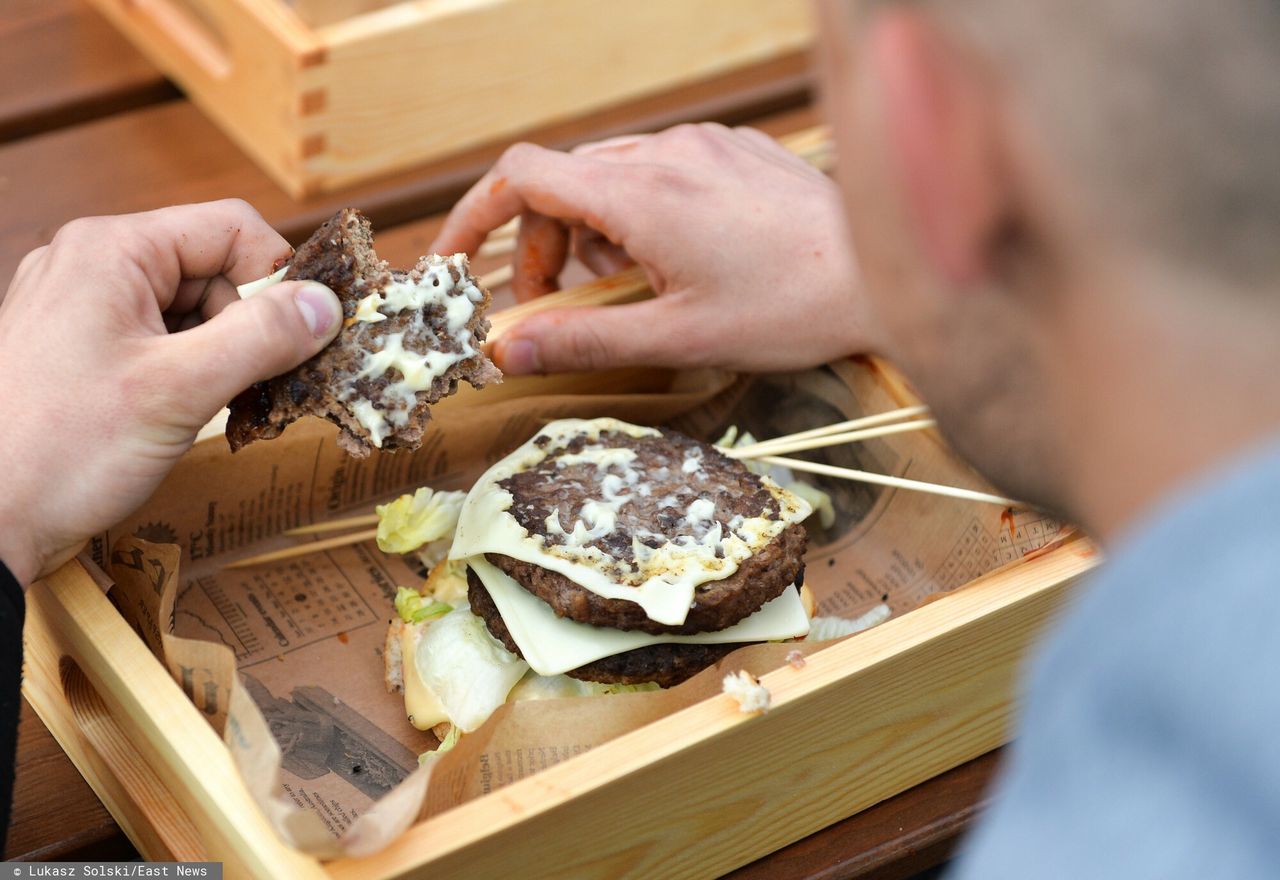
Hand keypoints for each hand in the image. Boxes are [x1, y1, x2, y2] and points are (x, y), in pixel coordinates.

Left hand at [0, 200, 341, 583]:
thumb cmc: (61, 452)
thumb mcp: (179, 390)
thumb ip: (261, 339)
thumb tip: (328, 305)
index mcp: (111, 250)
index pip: (231, 228)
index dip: (277, 279)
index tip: (302, 337)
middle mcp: (93, 264)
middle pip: (214, 268)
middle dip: (248, 325)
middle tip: (257, 386)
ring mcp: (83, 305)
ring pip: (192, 307)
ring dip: (223, 353)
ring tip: (215, 407)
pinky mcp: (81, 346)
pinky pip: (160, 337)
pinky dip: (192, 370)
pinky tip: (189, 412)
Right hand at [431, 123, 874, 374]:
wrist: (886, 273)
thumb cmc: (793, 308)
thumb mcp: (678, 338)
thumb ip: (583, 341)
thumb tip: (506, 351)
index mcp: (639, 194)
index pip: (522, 175)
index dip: (474, 216)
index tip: (455, 260)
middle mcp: (665, 152)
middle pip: (562, 184)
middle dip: (543, 248)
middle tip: (560, 309)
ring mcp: (702, 145)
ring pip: (609, 179)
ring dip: (595, 235)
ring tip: (632, 291)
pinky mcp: (732, 149)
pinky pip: (659, 172)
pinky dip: (641, 216)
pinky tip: (680, 262)